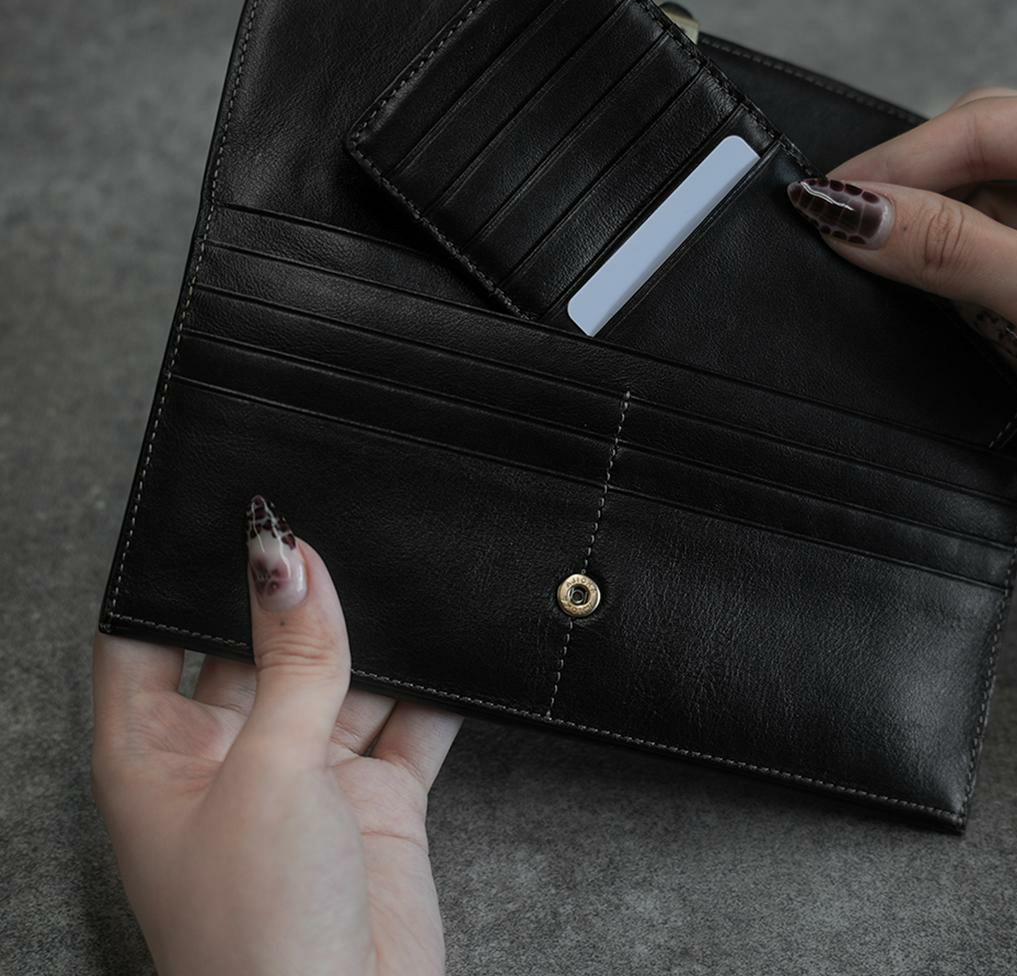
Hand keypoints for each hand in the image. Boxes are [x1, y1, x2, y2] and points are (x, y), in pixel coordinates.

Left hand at [92, 496, 461, 975]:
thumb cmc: (254, 929)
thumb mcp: (267, 769)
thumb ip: (291, 658)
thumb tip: (289, 555)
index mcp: (156, 754)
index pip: (147, 639)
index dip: (176, 576)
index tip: (219, 507)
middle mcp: (229, 758)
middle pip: (255, 647)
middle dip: (290, 594)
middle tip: (327, 518)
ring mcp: (307, 777)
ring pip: (338, 677)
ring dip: (368, 636)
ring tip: (393, 562)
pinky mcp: (377, 798)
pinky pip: (408, 722)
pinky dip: (431, 688)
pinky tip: (448, 641)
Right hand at [787, 89, 1016, 513]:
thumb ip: (951, 249)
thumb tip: (854, 213)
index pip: (992, 124)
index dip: (901, 159)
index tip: (829, 193)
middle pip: (997, 168)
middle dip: (924, 202)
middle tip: (848, 230)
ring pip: (1009, 226)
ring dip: (952, 256)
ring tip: (889, 276)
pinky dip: (985, 296)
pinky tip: (955, 318)